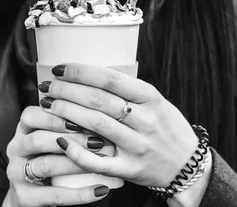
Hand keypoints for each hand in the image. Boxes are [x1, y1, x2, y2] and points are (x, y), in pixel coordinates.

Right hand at [5, 105, 111, 205]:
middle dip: (71, 139)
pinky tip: (102, 190)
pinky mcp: (25, 198)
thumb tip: (98, 101)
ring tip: (102, 162)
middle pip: (38, 139)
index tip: (85, 114)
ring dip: (77, 163)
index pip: (31, 115)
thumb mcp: (49, 137)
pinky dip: (81, 194)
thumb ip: (64, 119)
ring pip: (46, 165)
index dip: (56, 114)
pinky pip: (55, 195)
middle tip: (99, 140)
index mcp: (22, 130)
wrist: (29, 197)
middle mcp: (15, 150)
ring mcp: (17, 174)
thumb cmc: (49, 158)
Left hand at [38, 64, 198, 187]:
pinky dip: (77, 151)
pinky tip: (60, 140)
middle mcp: (145, 120)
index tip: (60, 68)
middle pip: (98, 100)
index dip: (81, 71)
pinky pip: (98, 161)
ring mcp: (137, 146)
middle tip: (48, 87)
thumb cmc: (166, 127)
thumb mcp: (155, 100)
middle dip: (67, 91)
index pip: (110, 79)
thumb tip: (89, 73)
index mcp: (151, 97)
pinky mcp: (130, 169)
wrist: (188, 165)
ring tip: (49, 105)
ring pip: (95, 125)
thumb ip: (128, 89)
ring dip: (67, 113)